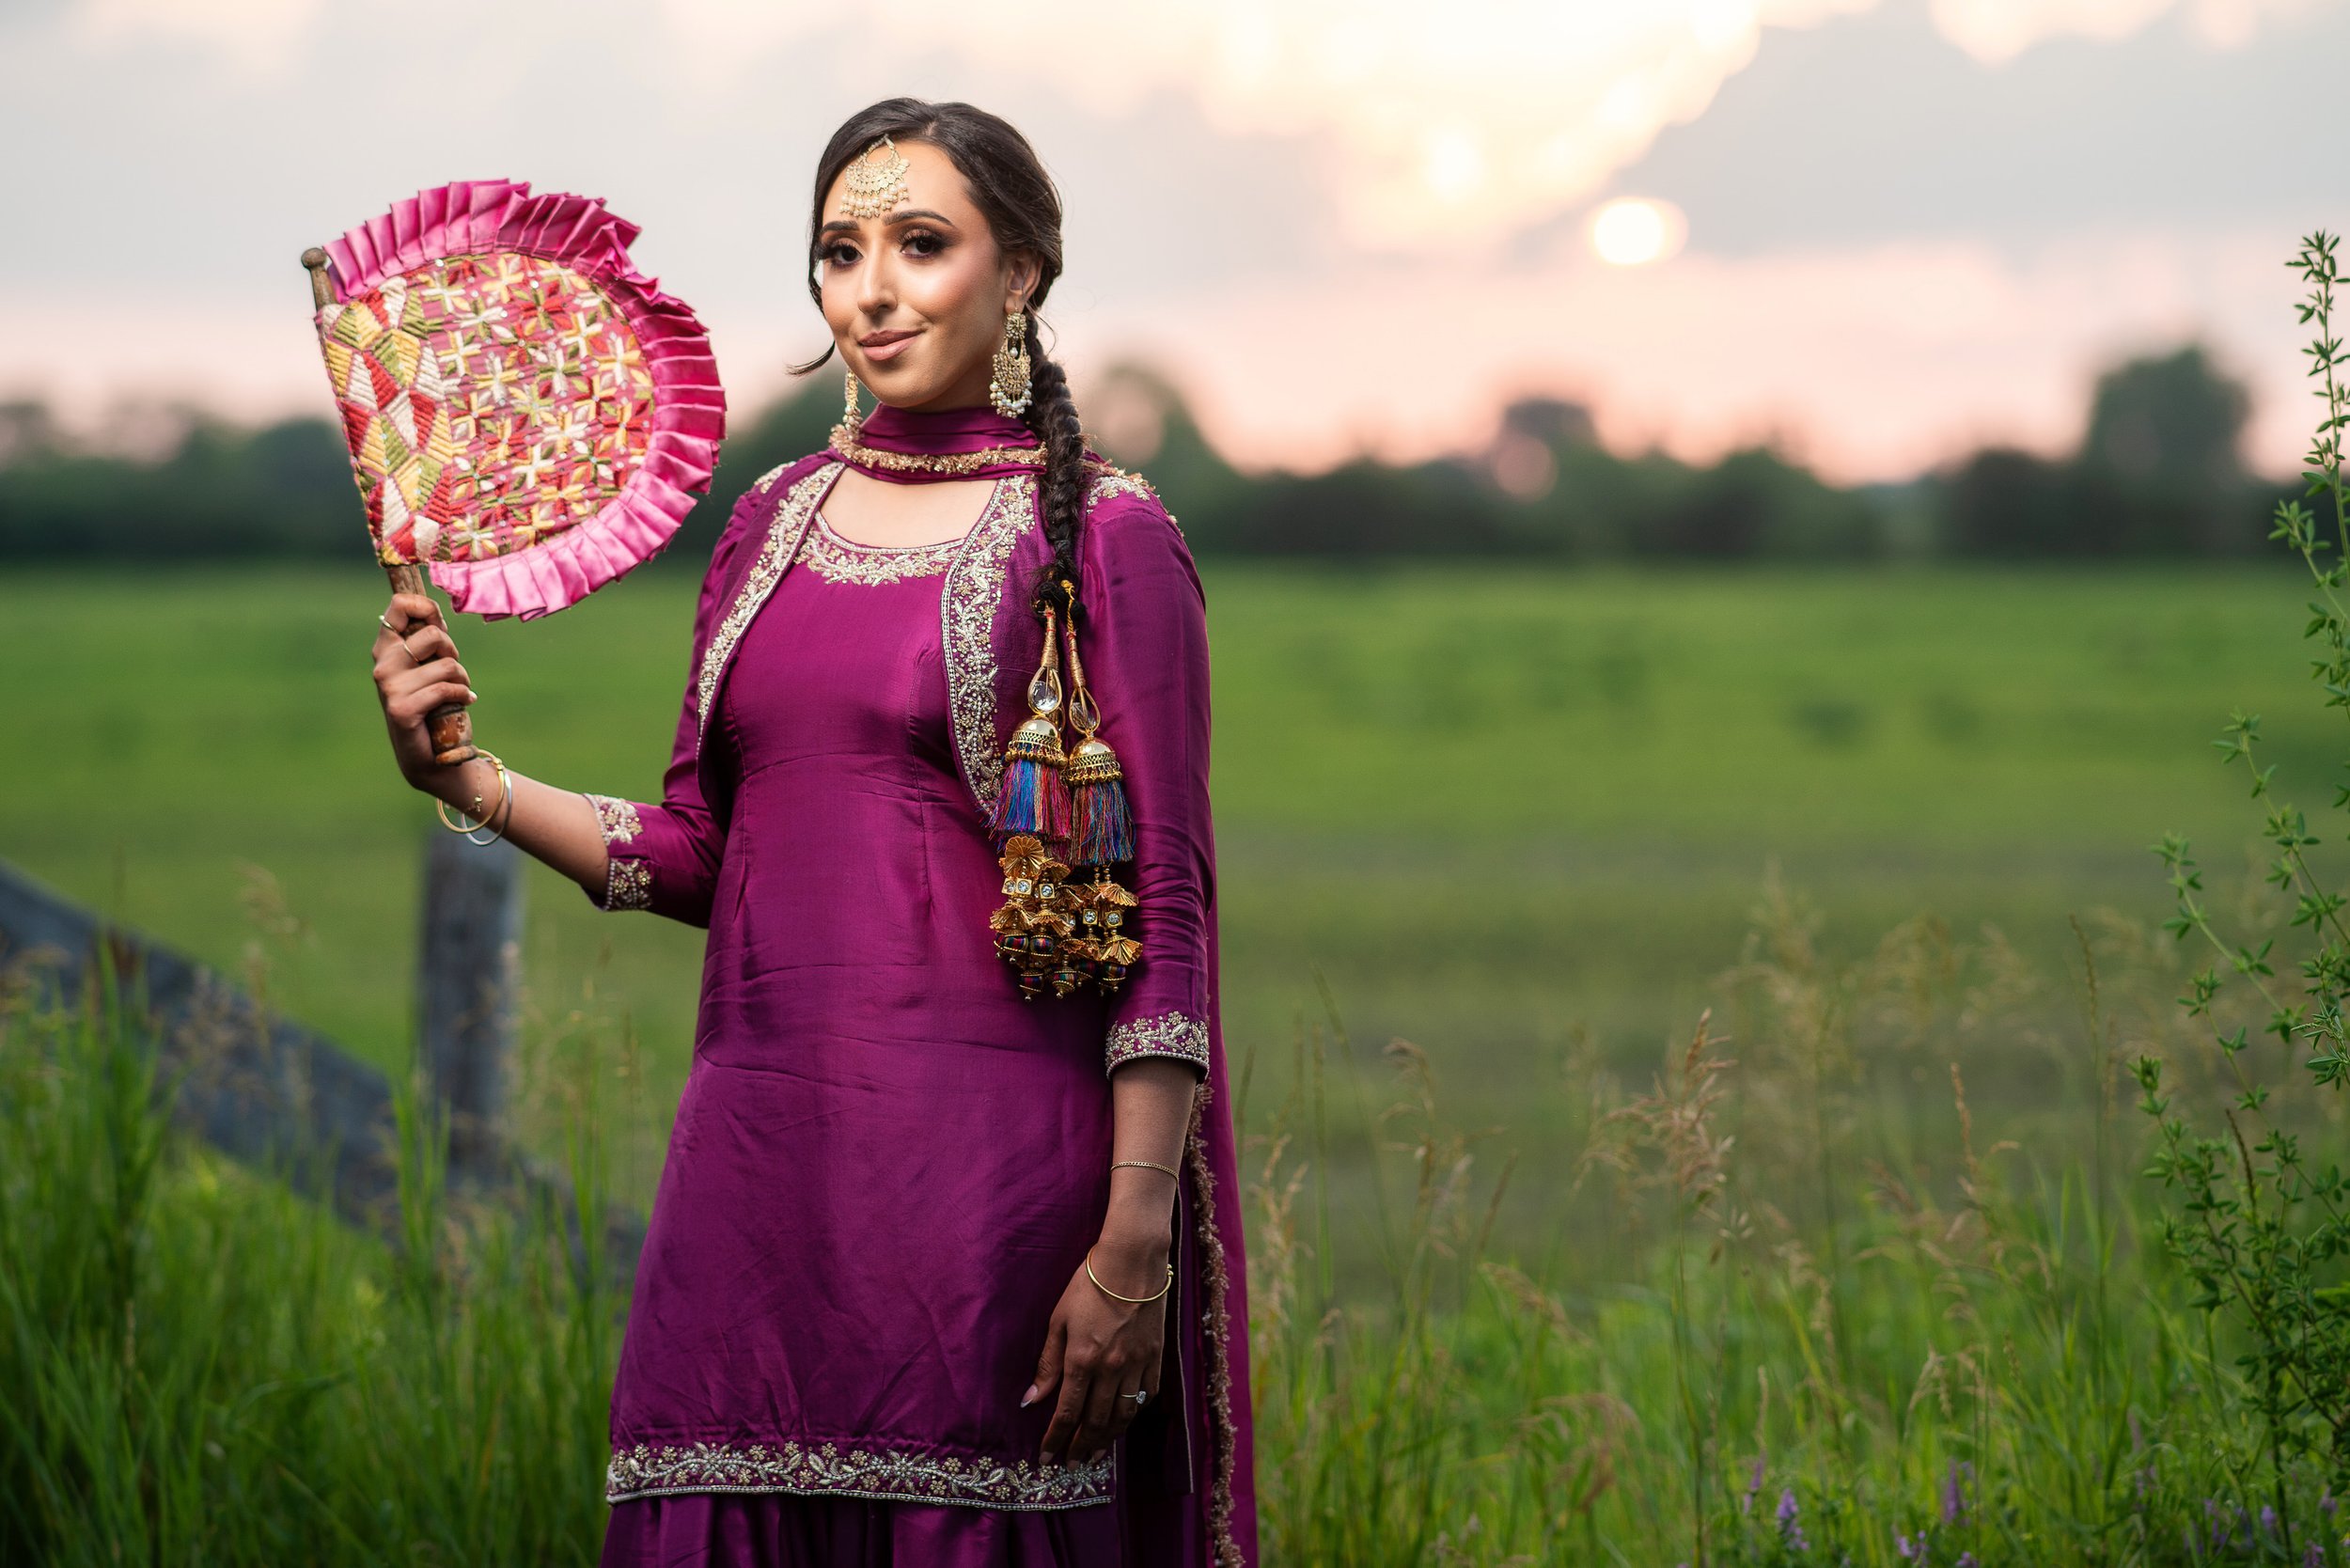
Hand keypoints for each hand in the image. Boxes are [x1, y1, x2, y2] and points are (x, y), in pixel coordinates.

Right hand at [370, 592, 474, 788]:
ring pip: (446, 664)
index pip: (400, 605)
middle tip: (451, 669)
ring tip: (458, 689)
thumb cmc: (433, 704)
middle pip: (432, 633)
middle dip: (453, 651)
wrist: (432, 756)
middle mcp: (382, 665)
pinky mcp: (402, 708)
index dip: (428, 608)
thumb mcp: (429, 666)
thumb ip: (428, 641)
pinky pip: (446, 688)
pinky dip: (463, 694)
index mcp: (386, 648)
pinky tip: (464, 701)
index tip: (441, 626)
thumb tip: (434, 611)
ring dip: (462, 677)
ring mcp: (389, 687)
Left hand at [1024, 1235, 1168, 1464]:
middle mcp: (1110, 1369)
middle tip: (1073, 1464)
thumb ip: (1047, 1364)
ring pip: (1123, 1414)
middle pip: (1096, 1421)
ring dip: (1109, 1438)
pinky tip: (1125, 1419)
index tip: (1047, 1458)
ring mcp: (1137, 1364)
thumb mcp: (1058, 1320)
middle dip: (1081, 1446)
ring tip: (1097, 1453)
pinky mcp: (1156, 1356)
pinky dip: (1134, 1412)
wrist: (1132, 1261)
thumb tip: (1030, 1400)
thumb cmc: (1088, 1284)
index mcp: (1081, 1360)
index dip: (1056, 1439)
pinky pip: (1146, 1394)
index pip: (1066, 1413)